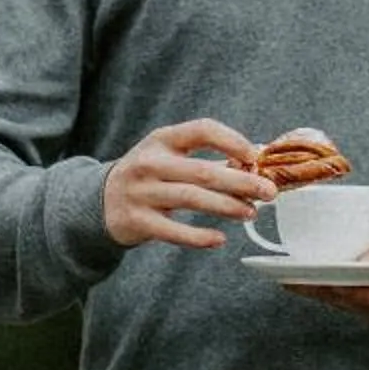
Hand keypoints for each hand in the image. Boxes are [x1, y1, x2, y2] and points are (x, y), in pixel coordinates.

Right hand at [102, 120, 271, 250]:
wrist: (100, 201)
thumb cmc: (148, 176)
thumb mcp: (169, 157)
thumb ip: (208, 160)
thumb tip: (254, 165)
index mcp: (162, 140)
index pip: (202, 130)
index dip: (231, 140)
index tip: (255, 155)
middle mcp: (150, 163)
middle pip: (203, 171)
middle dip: (241, 182)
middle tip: (268, 192)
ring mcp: (142, 192)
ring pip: (192, 199)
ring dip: (227, 206)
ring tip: (250, 212)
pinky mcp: (138, 221)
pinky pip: (174, 231)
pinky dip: (200, 237)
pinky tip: (220, 239)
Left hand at [294, 223, 368, 326]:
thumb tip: (367, 261)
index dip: (357, 288)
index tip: (330, 278)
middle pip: (366, 304)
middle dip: (332, 292)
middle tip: (301, 279)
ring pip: (357, 310)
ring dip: (327, 297)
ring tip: (298, 282)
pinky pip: (356, 310)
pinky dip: (333, 298)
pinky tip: (311, 287)